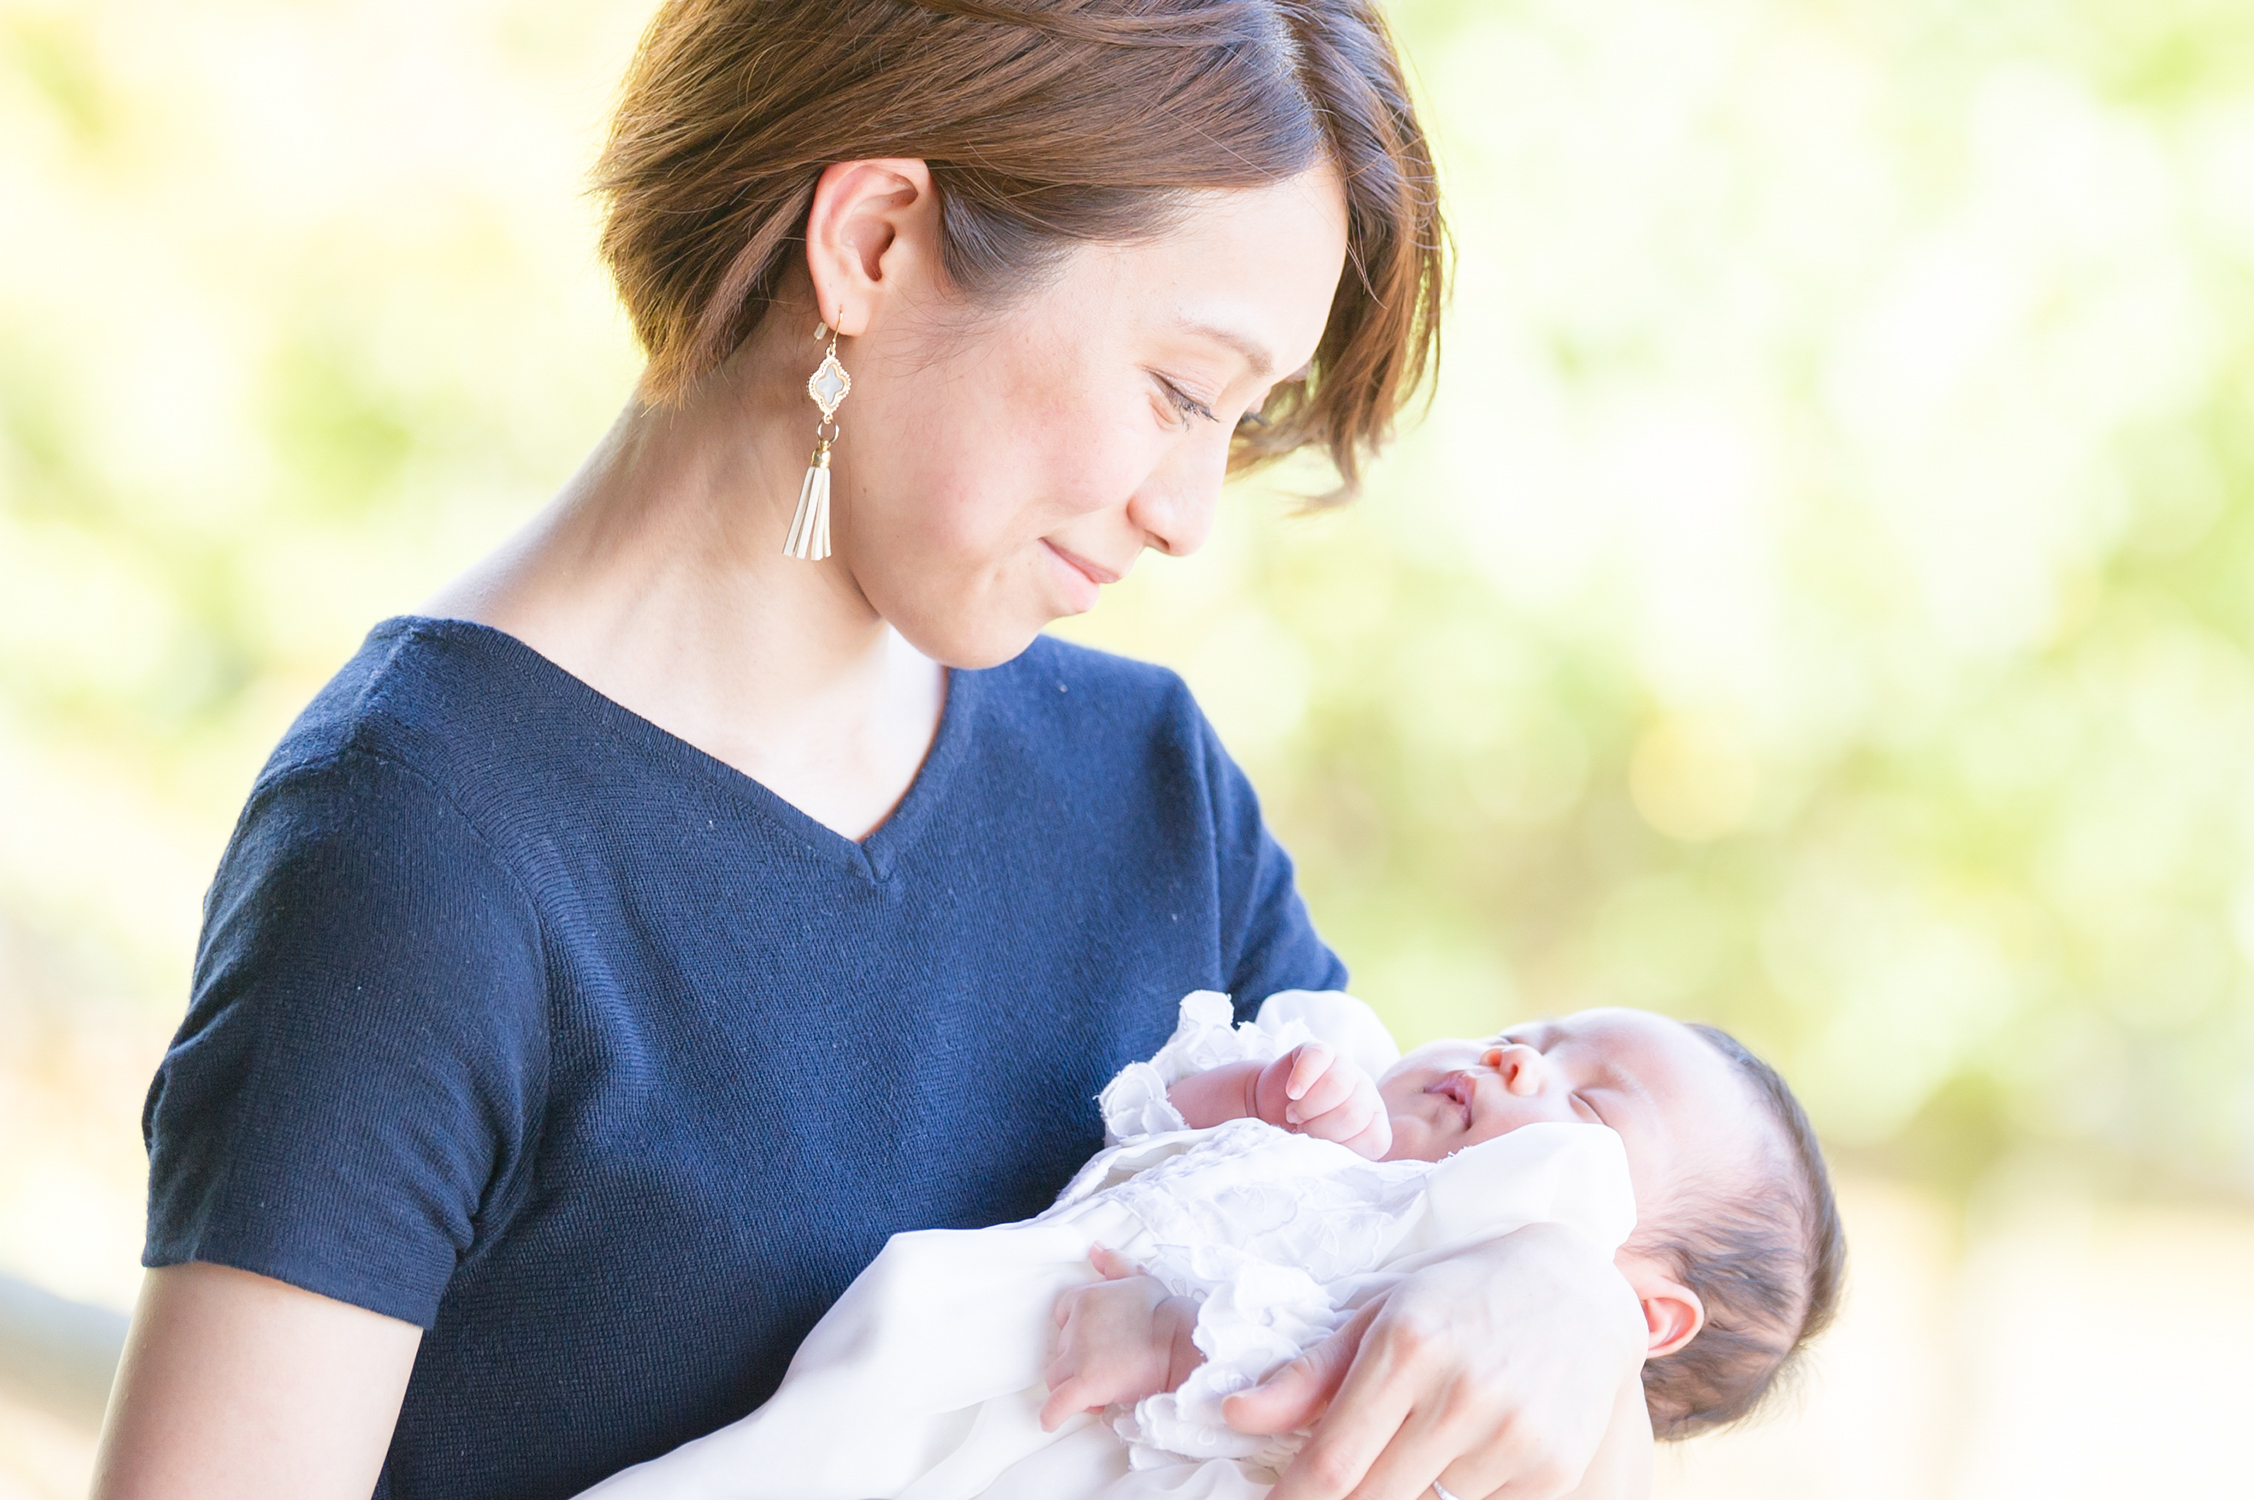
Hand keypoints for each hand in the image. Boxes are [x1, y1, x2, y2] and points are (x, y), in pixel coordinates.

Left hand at [1040, 1246, 1203, 1429]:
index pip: (1063, 1317)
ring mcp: (1078, 1354)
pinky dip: (1052, 1414)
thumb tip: (1095, 1248)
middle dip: (1079, 1362)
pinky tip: (1052, 1421)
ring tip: (1100, 1392)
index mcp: (1085, 1297)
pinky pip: (1057, 1403)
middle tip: (1110, 1370)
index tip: (1098, 1345)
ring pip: (1057, 1376)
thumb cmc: (1165, 1313)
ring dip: (1071, 1386)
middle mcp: (1076, 1324)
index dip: (1078, 1333)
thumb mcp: (1139, 1279)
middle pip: (1062, 1349)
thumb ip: (1114, 1264)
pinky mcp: (1084, 1383)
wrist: (1182, 1343)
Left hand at [1221, 1225, 1645, 1499]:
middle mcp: (1462, 1393)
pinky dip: (1464, 1490)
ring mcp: (1514, 1435)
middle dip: (1345, 1497)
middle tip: (1340, 1477)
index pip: (1332, 1461)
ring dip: (1412, 1488)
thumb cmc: (1458, 1297)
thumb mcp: (1380, 1314)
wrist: (1576, 1291)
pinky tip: (1474, 1444)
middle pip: (1373, 1498)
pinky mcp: (1553, 1469)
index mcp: (1407, 1346)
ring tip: (1430, 1433)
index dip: (1293, 1499)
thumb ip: (1307, 1374)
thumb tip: (1233, 1414)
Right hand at [1254, 1044, 1391, 1158]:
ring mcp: (1347, 1068)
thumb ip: (1336, 1158)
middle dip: (1319, 1128)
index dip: (1338, 1147)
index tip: (1319, 1147)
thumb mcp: (1321, 1156)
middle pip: (1353, 1113)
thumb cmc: (1298, 1138)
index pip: (1372, 1140)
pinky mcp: (1321, 1051)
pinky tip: (1291, 1092)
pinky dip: (1300, 1079)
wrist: (1267, 1112)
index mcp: (1375, 1125)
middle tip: (1302, 1128)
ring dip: (1307, 1107)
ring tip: (1294, 1113)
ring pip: (1337, 1085)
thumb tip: (1336, 1158)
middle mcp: (1368, 1095)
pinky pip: (1318, 1059)